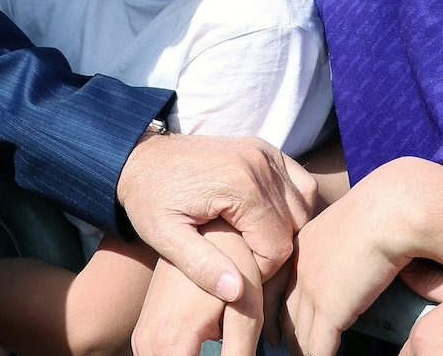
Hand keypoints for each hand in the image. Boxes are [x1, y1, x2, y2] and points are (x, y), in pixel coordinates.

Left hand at [115, 131, 315, 307]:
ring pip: (302, 208)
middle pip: (294, 228)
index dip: (260, 272)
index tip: (232, 274)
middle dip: (275, 254)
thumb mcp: (165, 238)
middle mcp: (260, 163)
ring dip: (287, 232)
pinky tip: (269, 222)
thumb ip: (201, 265)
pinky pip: (300, 184)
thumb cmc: (149, 200)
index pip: (278, 248)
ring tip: (254, 246)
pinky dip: (294, 207)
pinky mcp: (265, 149)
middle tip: (243, 264)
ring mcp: (265, 152)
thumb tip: (237, 292)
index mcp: (240, 186)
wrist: (140, 157)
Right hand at [133, 224, 265, 355]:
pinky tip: (205, 348)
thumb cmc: (234, 265)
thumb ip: (239, 355)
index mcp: (171, 342)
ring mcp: (141, 338)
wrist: (209, 228)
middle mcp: (147, 343)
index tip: (231, 352)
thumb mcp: (246, 314)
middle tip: (228, 344)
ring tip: (219, 341)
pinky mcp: (145, 332)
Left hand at [280, 161, 418, 355]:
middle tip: (287, 349)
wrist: (391, 209)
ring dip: (304, 351)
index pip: (274, 285)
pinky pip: (319, 347)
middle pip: (283, 313)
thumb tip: (345, 261)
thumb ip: (336, 243)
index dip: (272, 309)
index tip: (274, 327)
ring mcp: (312, 289)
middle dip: (284, 335)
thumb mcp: (346, 222)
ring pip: (299, 335)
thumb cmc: (382, 208)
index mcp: (301, 244)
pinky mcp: (331, 309)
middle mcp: (299, 267)